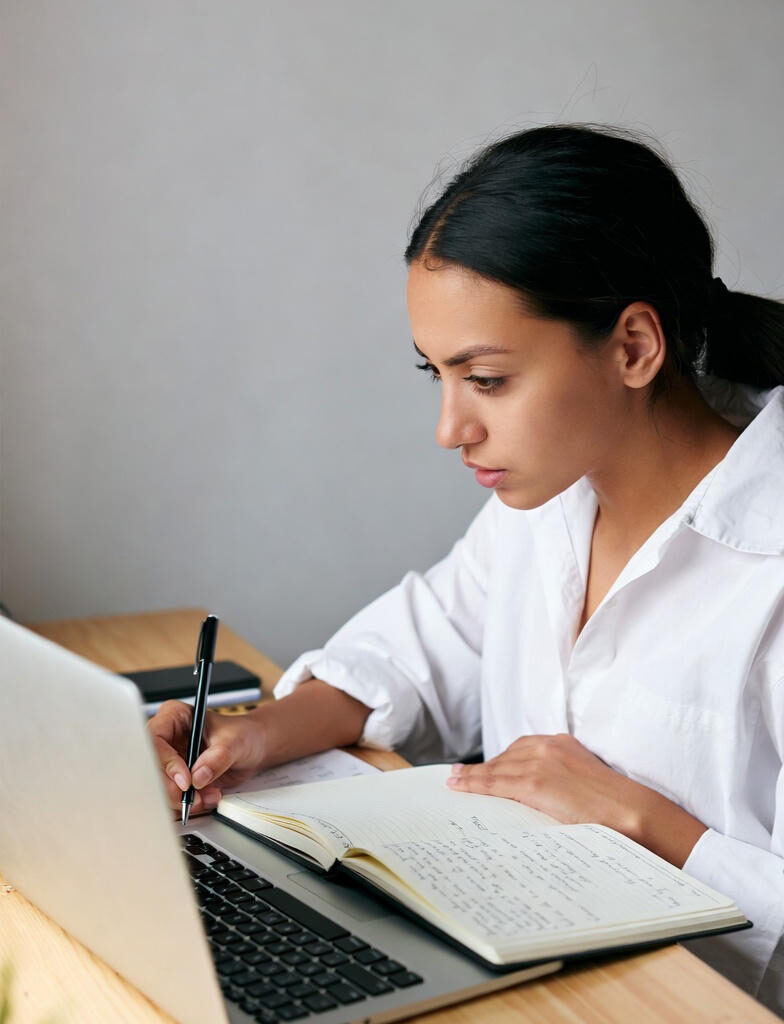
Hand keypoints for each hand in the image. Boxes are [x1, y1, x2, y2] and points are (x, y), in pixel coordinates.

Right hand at [148, 700, 265, 816]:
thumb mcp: (234, 742)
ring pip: (158, 786)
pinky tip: (207, 798)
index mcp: (175, 716)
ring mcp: (169, 759)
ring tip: (208, 797)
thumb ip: (217, 758)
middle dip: (172, 788)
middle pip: (151, 767)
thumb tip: (198, 776)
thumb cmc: (243, 734)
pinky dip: (188, 803)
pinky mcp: (175, 778)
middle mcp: (167, 737)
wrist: (253, 748)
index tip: (185, 781)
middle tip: (193, 798)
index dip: (166, 762)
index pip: (155, 739)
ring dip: (182, 799)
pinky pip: (170, 796)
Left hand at [447, 733, 706, 867]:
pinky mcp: (534, 782)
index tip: (484, 767)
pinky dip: (475, 784)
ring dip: (474, 776)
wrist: (633, 813)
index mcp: (562, 744)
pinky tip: (461, 787)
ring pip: (496, 769)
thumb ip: (561, 780)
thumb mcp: (584, 782)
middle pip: (506, 756)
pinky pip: (496, 783)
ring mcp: (540, 762)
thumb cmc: (615, 807)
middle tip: (464, 777)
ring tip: (456, 782)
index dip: (500, 760)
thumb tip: (541, 796)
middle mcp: (549, 746)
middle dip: (486, 768)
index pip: (521, 749)